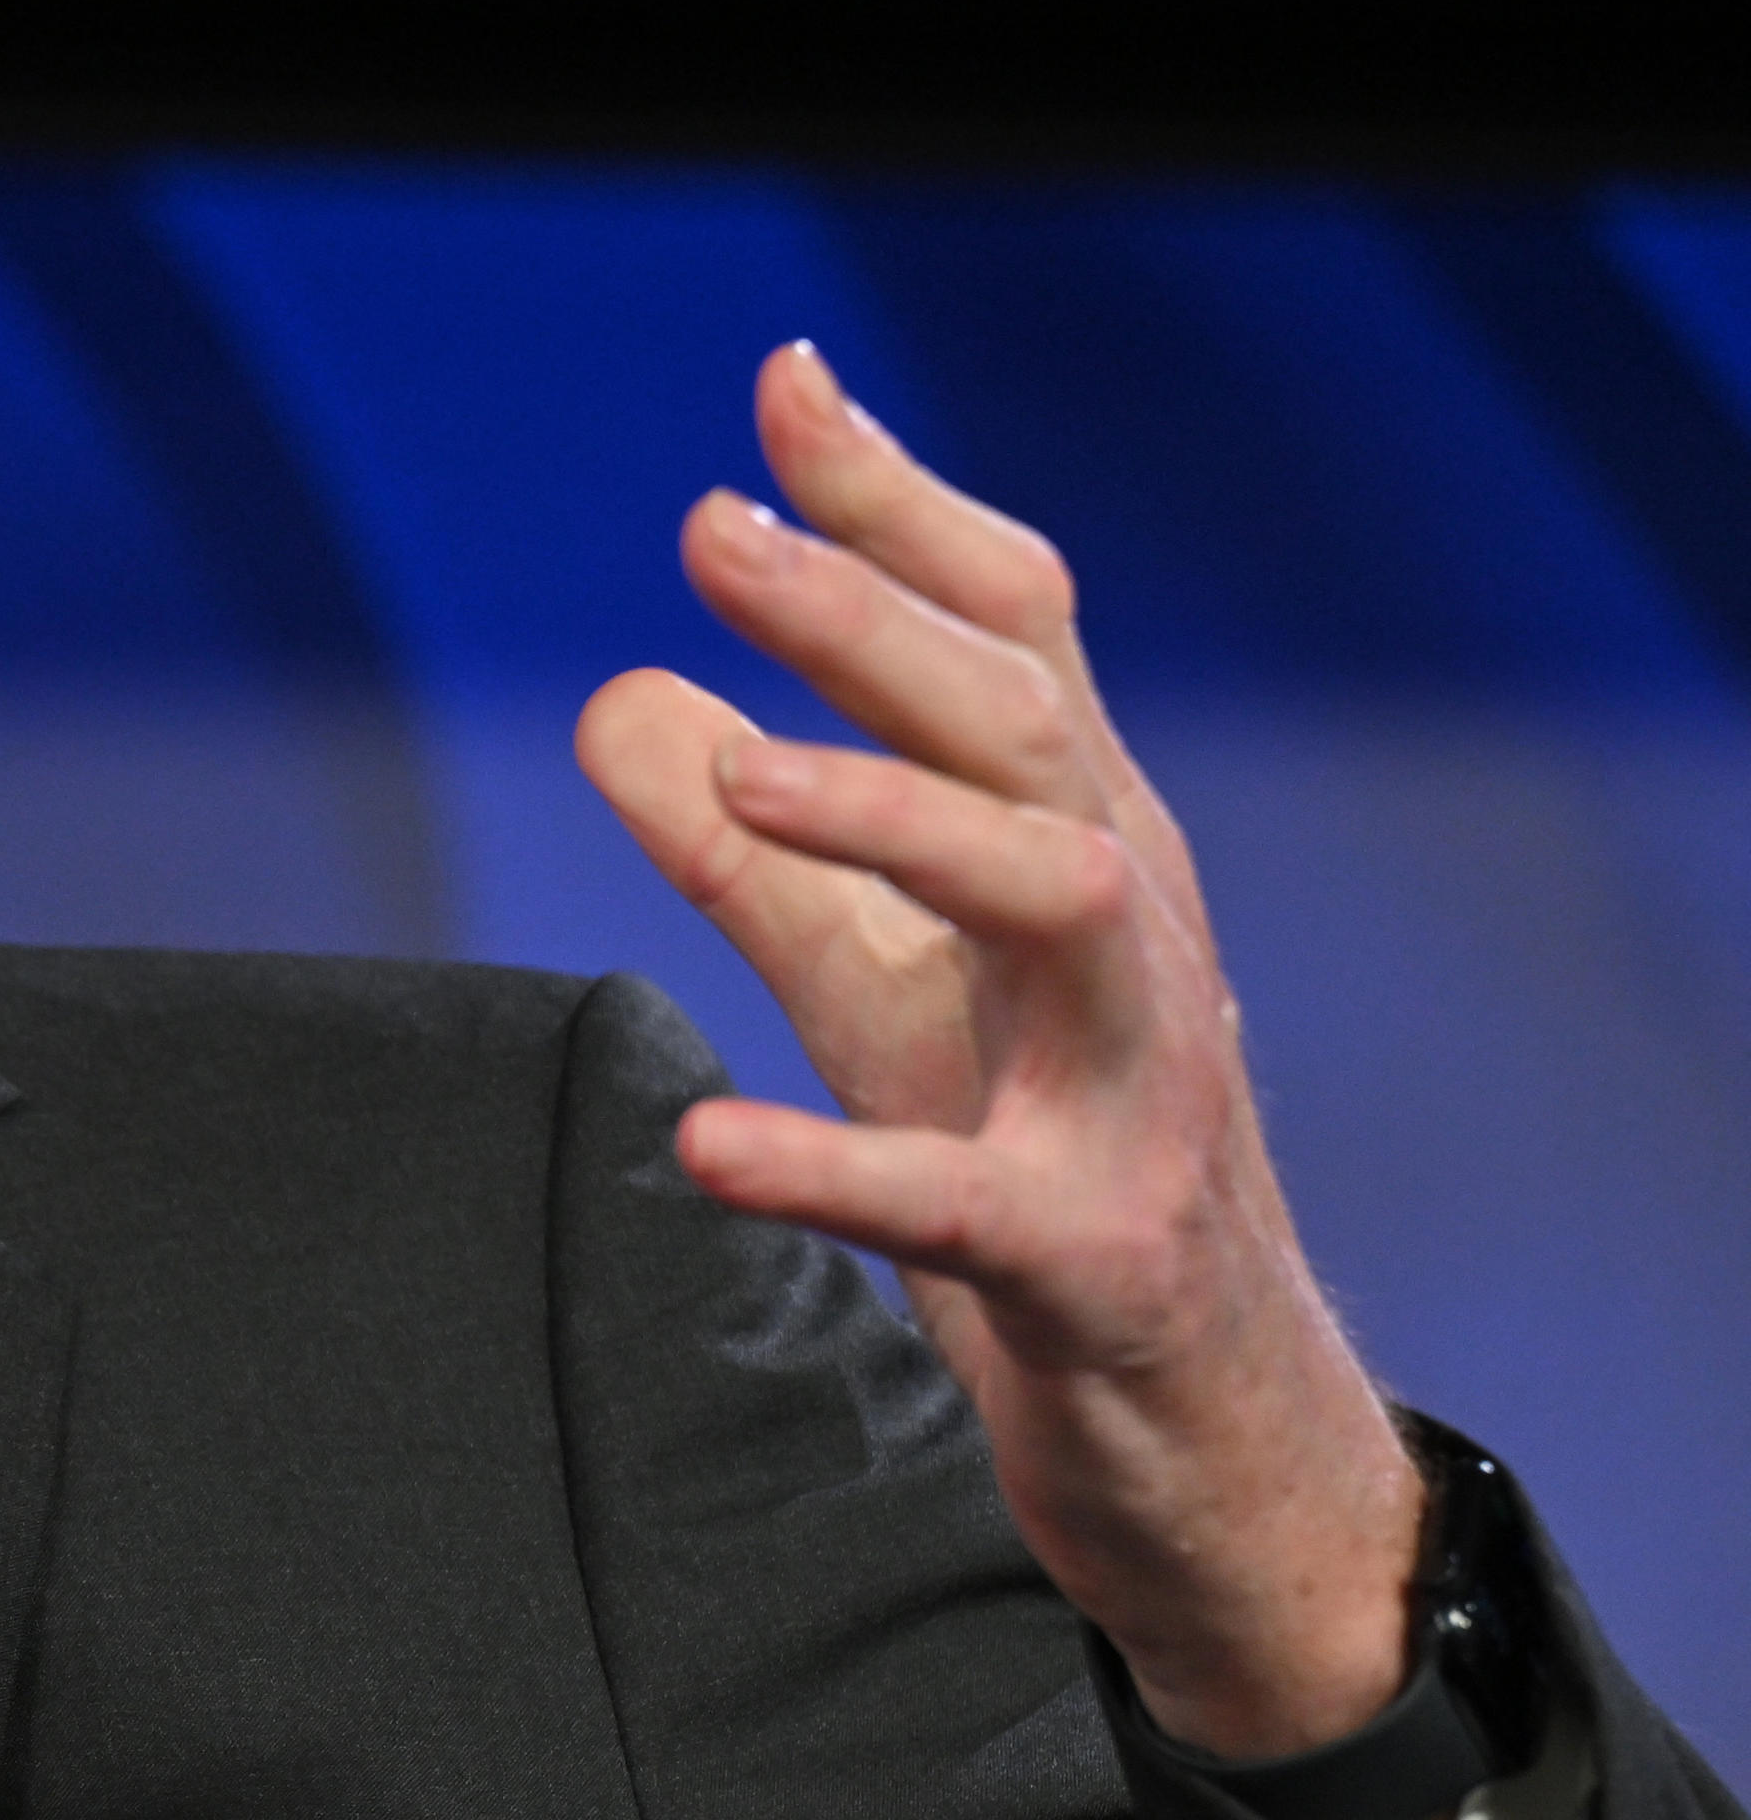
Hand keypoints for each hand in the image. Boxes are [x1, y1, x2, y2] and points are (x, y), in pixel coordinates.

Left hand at [577, 346, 1443, 1819]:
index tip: (783, 385)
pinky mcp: (1091, 1259)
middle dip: (876, 618)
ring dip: (901, 820)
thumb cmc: (1042, 1173)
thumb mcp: (880, 996)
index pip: (1015, 633)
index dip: (900, 508)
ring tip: (739, 775)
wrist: (1202, 1433)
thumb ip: (753, 856)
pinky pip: (964, 1203)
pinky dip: (833, 1166)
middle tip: (713, 532)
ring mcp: (1129, 1093)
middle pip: (1028, 724)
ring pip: (1060, 896)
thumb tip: (618, 695)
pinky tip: (704, 1147)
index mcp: (1078, 848)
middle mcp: (1130, 937)